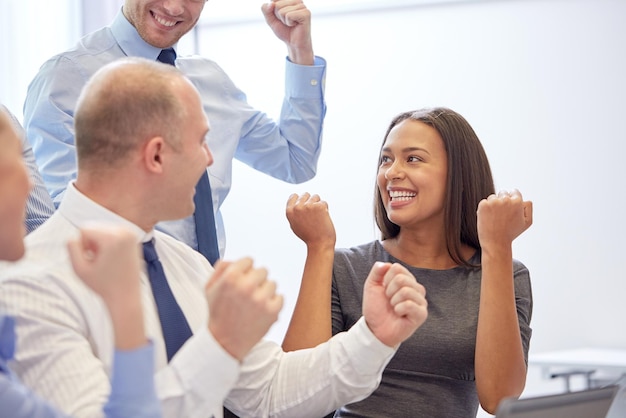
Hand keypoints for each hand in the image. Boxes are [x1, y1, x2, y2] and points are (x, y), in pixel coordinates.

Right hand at [67, 224, 145, 349]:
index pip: (84, 229)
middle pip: (94, 227)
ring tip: (105, 260)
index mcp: (113, 238)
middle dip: (91, 243)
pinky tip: (112, 258)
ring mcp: (131, 234)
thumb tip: (73, 237)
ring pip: (102, 229)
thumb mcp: (79, 269)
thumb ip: (72, 249)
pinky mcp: (134, 238)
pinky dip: (107, 243)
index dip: (82, 246)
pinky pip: (112, 233)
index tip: (90, 260)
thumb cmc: (103, 285)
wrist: (126, 296)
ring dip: (98, 243)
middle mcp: (125, 232)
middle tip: (99, 261)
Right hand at [205, 257, 283, 360]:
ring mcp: (261, 299)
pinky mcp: (272, 311)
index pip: (249, 261)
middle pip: (262, 271)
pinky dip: (273, 304)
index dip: (244, 271)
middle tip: (247, 295)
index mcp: (231, 277)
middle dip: (255, 281)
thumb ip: (221, 268)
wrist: (224, 343)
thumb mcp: (209, 288)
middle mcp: (246, 286)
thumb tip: (235, 260)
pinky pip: (280, 297)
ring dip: (265, 292)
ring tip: (253, 304)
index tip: (241, 281)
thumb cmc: (217, 313)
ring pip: (272, 284)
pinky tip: (261, 311)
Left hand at [261, 0, 313, 64]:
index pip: (273, 0)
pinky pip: (289, 15)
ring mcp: (302, 6)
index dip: (273, 12)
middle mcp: (297, 0)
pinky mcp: (306, 13)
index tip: (281, 18)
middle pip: (277, 5)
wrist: (294, 44)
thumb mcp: (271, 20)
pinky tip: (295, 25)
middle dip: (278, 17)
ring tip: (291, 24)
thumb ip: (266, 10)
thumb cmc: (285, 31)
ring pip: (282, 11)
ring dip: (284, 21)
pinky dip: (289, 23)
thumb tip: (271, 3)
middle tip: (287, 22)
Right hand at [286, 193, 334, 249]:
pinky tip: (323, 219)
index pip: (294, 196)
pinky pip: (324, 202)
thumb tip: (294, 203)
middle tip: (312, 215)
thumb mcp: (294, 224)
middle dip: (310, 202)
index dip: (300, 201)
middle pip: (305, 194)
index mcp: (289, 211)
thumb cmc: (308, 236)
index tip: (305, 208)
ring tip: (317, 218)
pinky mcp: (319, 206)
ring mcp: (308, 206)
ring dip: (318, 205)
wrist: (319, 244)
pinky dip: (325, 209)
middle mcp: (297, 207)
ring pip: (316, 197)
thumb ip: (293, 212)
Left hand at [362, 262, 427, 346]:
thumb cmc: (376, 308)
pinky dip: (399, 309)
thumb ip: (377, 271)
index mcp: (406, 280)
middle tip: (389, 301)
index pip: (397, 268)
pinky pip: (409, 304)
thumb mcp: (371, 286)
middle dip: (389, 291)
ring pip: (406, 291)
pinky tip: (399, 314)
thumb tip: (386, 264)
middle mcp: (416, 288)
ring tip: (394, 308)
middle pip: (402, 278)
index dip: (385, 279)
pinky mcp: (421, 314)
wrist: (375, 329)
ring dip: (393, 301)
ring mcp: (420, 301)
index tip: (384, 290)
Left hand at [477, 189, 532, 251]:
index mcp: (518, 202)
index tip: (508, 207)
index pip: (514, 192)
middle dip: (502, 201)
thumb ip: (528, 208)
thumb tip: (524, 200)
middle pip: (503, 193)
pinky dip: (484, 209)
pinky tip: (488, 219)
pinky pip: (484, 203)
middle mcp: (506, 200)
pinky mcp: (483, 205)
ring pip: (492, 198)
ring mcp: (494, 202)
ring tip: (495, 219)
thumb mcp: (527, 222)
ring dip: (493, 205)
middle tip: (501, 215)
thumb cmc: (511, 234)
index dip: (511, 199)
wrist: (496, 243)